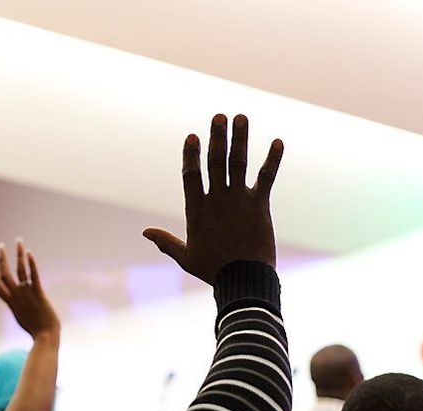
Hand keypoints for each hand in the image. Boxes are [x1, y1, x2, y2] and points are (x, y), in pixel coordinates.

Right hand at [0, 240, 59, 338]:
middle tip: (0, 246)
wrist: (45, 337)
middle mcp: (17, 297)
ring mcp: (27, 294)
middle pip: (5, 274)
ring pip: (19, 270)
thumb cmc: (37, 332)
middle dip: (2, 259)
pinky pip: (34, 276)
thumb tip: (21, 308)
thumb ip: (21, 310)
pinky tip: (29, 253)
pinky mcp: (39, 294)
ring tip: (18, 242)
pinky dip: (31, 264)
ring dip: (18, 255)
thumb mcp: (24, 319)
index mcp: (11, 303)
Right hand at [143, 114, 283, 281]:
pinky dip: (273, 159)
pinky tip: (277, 141)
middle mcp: (217, 200)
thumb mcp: (186, 257)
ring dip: (240, 138)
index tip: (192, 136)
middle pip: (216, 161)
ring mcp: (239, 201)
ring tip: (241, 117)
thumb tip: (145, 232)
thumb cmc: (213, 271)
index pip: (191, 176)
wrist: (244, 281)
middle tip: (218, 117)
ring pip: (239, 163)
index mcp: (197, 211)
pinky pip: (266, 177)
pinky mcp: (259, 206)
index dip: (191, 155)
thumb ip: (166, 242)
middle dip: (217, 137)